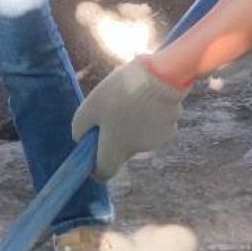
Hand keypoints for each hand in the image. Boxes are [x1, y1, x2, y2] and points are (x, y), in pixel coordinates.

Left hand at [71, 57, 191, 180]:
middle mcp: (136, 151)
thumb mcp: (90, 106)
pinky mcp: (170, 130)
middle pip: (120, 151)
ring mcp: (155, 142)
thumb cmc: (120, 92)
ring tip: (131, 100)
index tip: (92, 147)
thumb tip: (81, 139)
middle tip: (110, 112)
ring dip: (131, 125)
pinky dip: (148, 118)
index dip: (95, 165)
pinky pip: (153, 128)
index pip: (103, 172)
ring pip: (137, 138)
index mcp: (115, 149)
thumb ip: (80, 127)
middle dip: (114, 137)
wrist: (161, 78)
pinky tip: (148, 99)